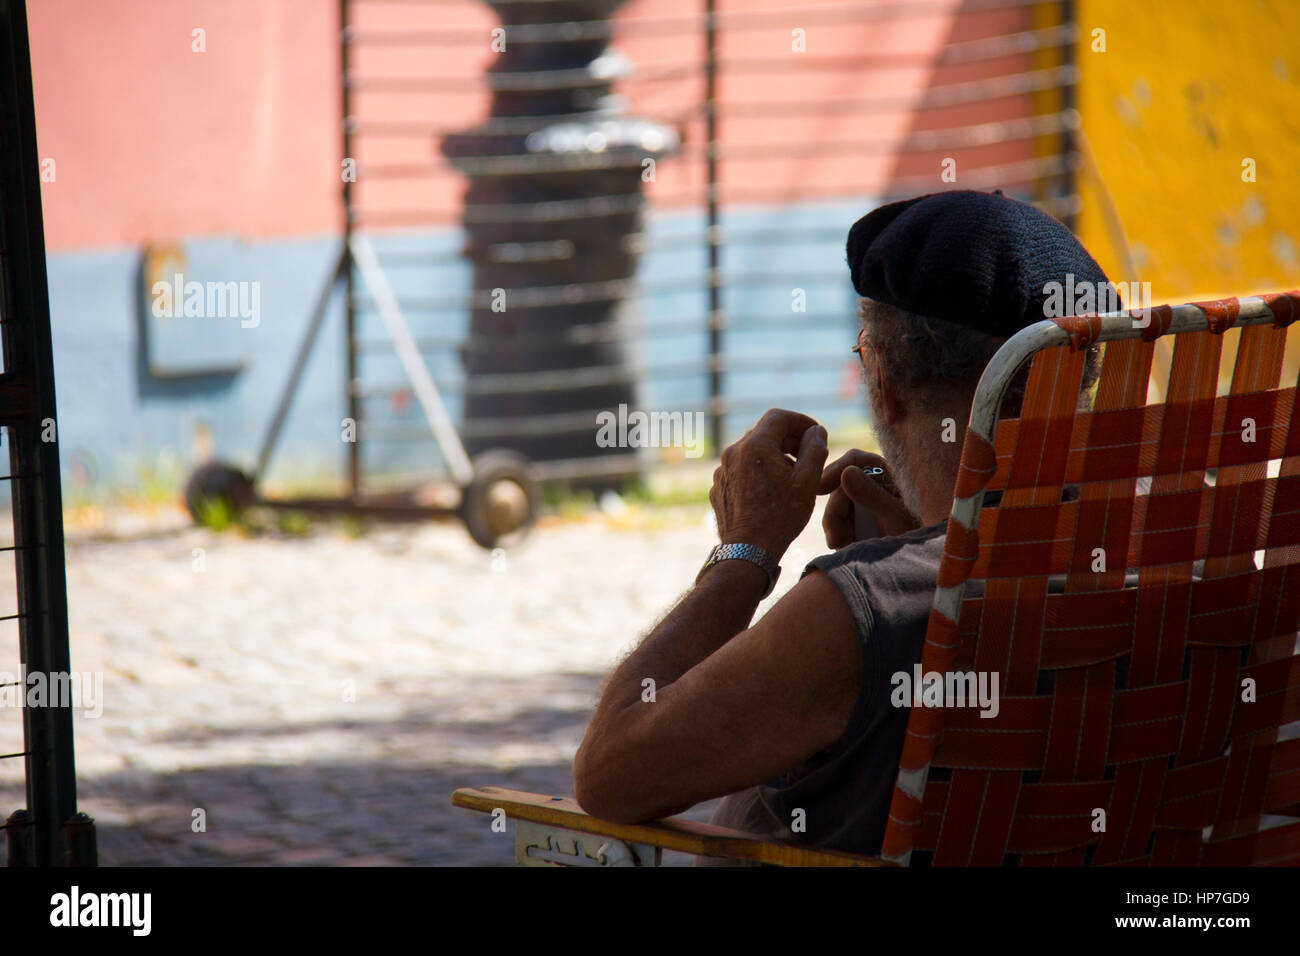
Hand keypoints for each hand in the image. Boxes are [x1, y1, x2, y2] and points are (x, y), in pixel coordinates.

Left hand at [709, 409, 828, 559]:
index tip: (816, 435)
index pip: (779, 417)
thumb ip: (815, 449)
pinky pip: (741, 469)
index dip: (801, 422)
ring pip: (752, 451)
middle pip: (765, 433)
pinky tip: (771, 491)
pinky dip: (758, 471)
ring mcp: (722, 469)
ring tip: (792, 477)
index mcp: (755, 445)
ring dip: (774, 456)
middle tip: (809, 456)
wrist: (748, 551)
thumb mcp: (807, 481)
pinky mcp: (719, 485)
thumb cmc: (781, 517)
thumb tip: (817, 431)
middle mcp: (733, 451)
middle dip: (789, 440)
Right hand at [818, 449, 919, 548]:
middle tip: (834, 537)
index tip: (820, 488)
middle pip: (840, 487)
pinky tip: (843, 547)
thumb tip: (846, 473)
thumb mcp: (896, 518)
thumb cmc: (917, 539)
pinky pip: (837, 522)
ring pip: (836, 506)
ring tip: (841, 546)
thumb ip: (872, 496)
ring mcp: (865, 503)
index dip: (836, 470)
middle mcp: (875, 485)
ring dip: (834, 526)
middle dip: (834, 511)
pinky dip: (837, 534)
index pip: (856, 460)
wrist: (917, 565)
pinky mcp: (858, 521)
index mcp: (889, 475)